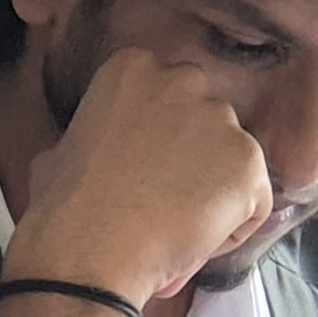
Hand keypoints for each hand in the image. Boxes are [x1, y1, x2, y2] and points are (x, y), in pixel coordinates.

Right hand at [4, 48, 277, 306]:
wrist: (88, 249)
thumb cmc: (62, 206)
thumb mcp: (62, 149)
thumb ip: (98, 134)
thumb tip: (100, 148)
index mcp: (133, 67)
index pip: (167, 95)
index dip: (159, 136)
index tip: (142, 167)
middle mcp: (183, 79)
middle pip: (206, 118)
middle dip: (194, 152)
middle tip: (166, 194)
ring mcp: (221, 119)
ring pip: (233, 159)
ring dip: (214, 190)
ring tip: (177, 226)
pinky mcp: (248, 162)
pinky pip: (255, 200)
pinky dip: (233, 227)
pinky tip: (195, 242)